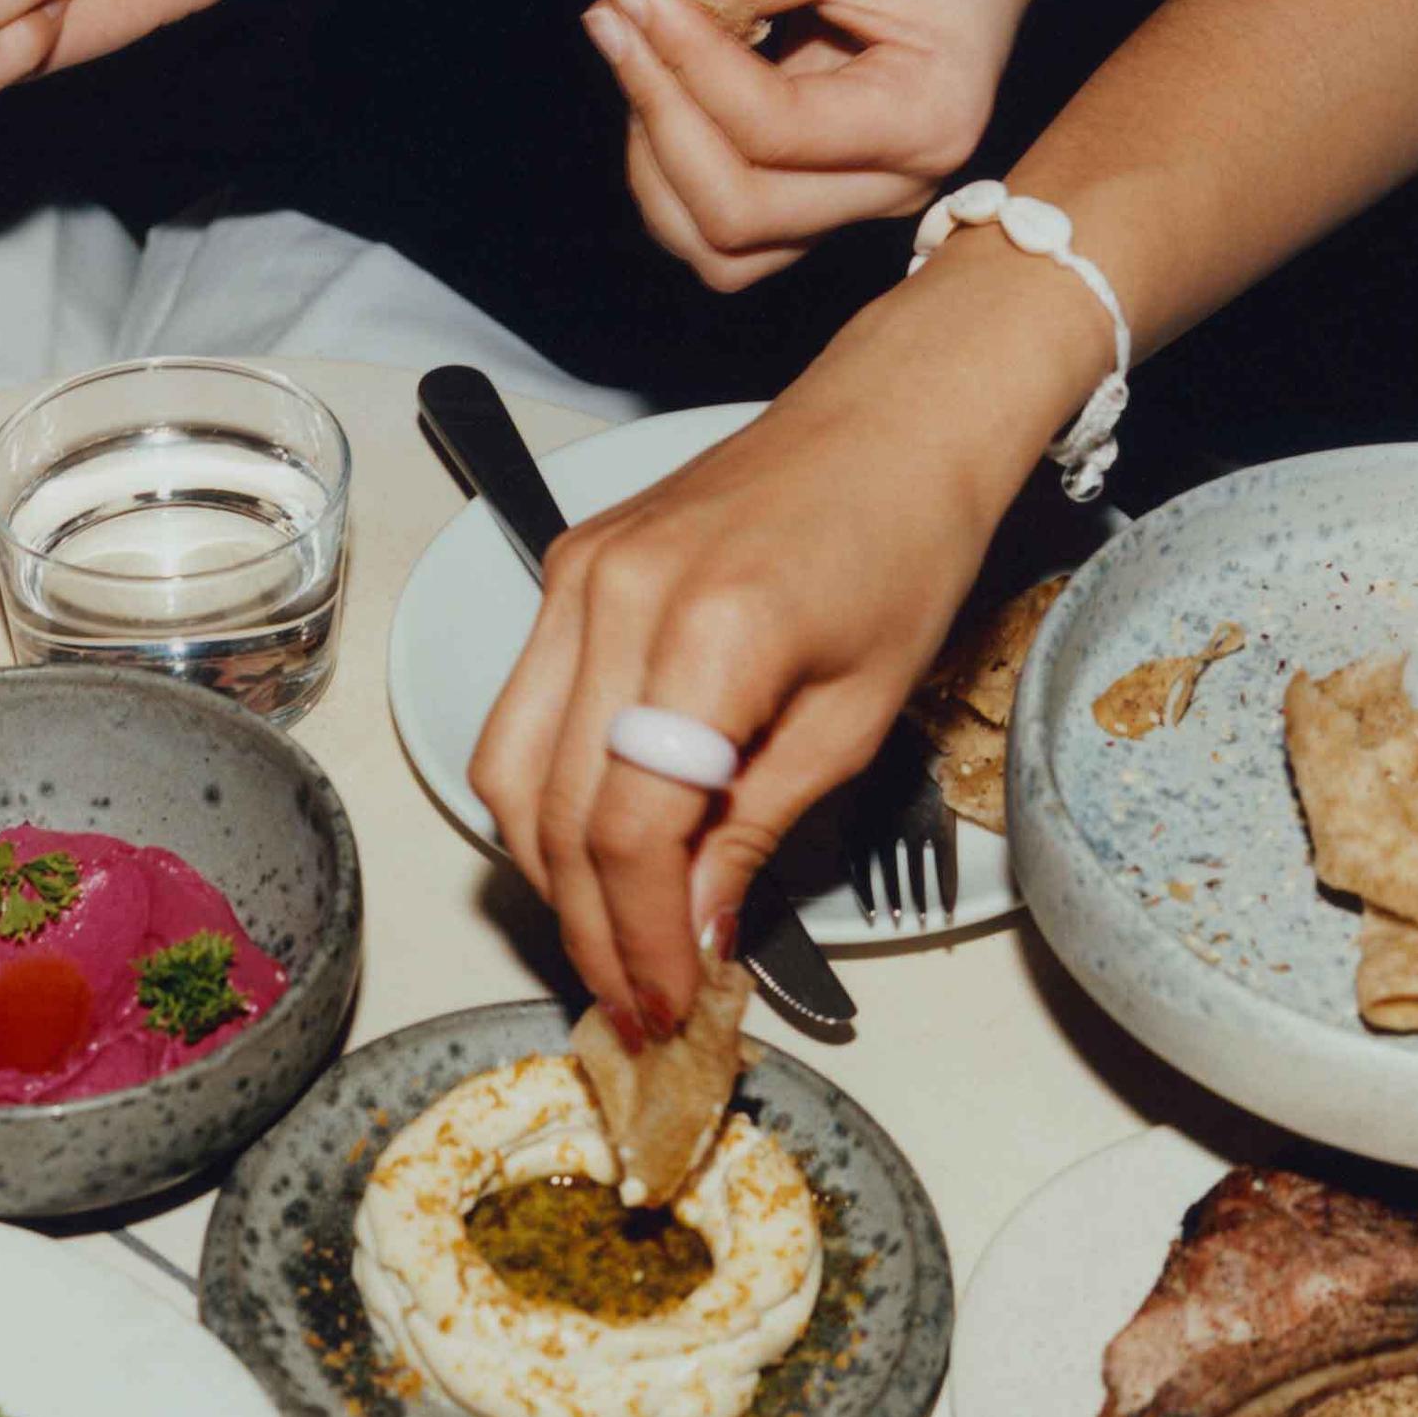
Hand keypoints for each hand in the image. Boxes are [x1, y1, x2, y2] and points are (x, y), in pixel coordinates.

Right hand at [466, 251, 1100, 1030]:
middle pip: (556, 814)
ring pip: (512, 772)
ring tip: (613, 942)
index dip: (641, 937)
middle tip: (638, 1001)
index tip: (671, 1002)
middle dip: (592, 928)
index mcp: (709, 634)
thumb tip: (695, 933)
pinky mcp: (566, 569)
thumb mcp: (856, 715)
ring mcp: (576, 578)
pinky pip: (523, 713)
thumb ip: (758, 829)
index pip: (630, 829)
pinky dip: (549, 798)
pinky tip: (597, 850)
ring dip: (552, 875)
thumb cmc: (906, 543)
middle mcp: (616, 599)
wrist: (894, 414)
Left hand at [581, 0, 1044, 291]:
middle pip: (738, 212)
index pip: (777, 129)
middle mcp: (894, 187)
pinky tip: (659, 86)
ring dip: (653, 161)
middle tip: (615, 15)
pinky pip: (722, 231)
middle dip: (659, 114)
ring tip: (631, 50)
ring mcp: (852, 206)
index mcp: (927, 119)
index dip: (690, 62)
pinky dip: (670, 173)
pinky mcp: (814, 202)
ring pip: (720, 246)